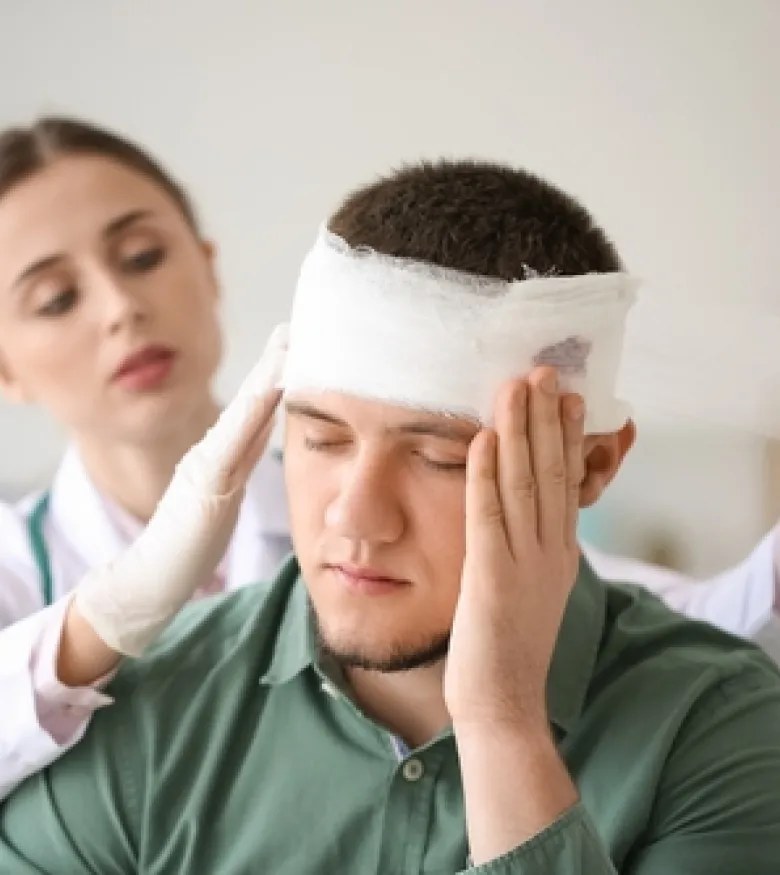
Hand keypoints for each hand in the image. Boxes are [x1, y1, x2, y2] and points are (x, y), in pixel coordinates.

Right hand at [71, 324, 288, 657]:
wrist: (152, 577)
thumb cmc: (189, 544)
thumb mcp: (224, 497)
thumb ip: (240, 466)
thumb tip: (265, 437)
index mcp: (225, 456)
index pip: (259, 410)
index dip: (280, 376)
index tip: (302, 346)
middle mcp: (215, 451)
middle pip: (253, 400)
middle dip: (276, 362)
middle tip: (297, 327)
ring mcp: (208, 464)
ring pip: (245, 412)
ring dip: (268, 377)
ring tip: (288, 345)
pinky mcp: (206, 483)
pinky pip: (233, 442)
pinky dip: (251, 414)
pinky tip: (269, 391)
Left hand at [444, 367, 584, 729]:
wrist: (502, 703)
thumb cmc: (507, 645)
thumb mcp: (532, 587)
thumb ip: (530, 546)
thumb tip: (520, 509)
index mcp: (558, 552)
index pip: (565, 481)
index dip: (564, 435)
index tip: (563, 394)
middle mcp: (548, 551)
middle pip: (550, 472)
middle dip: (547, 418)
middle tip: (546, 370)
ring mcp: (524, 563)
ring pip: (524, 484)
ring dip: (520, 432)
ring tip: (518, 386)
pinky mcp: (492, 577)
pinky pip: (489, 517)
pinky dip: (485, 475)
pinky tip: (482, 439)